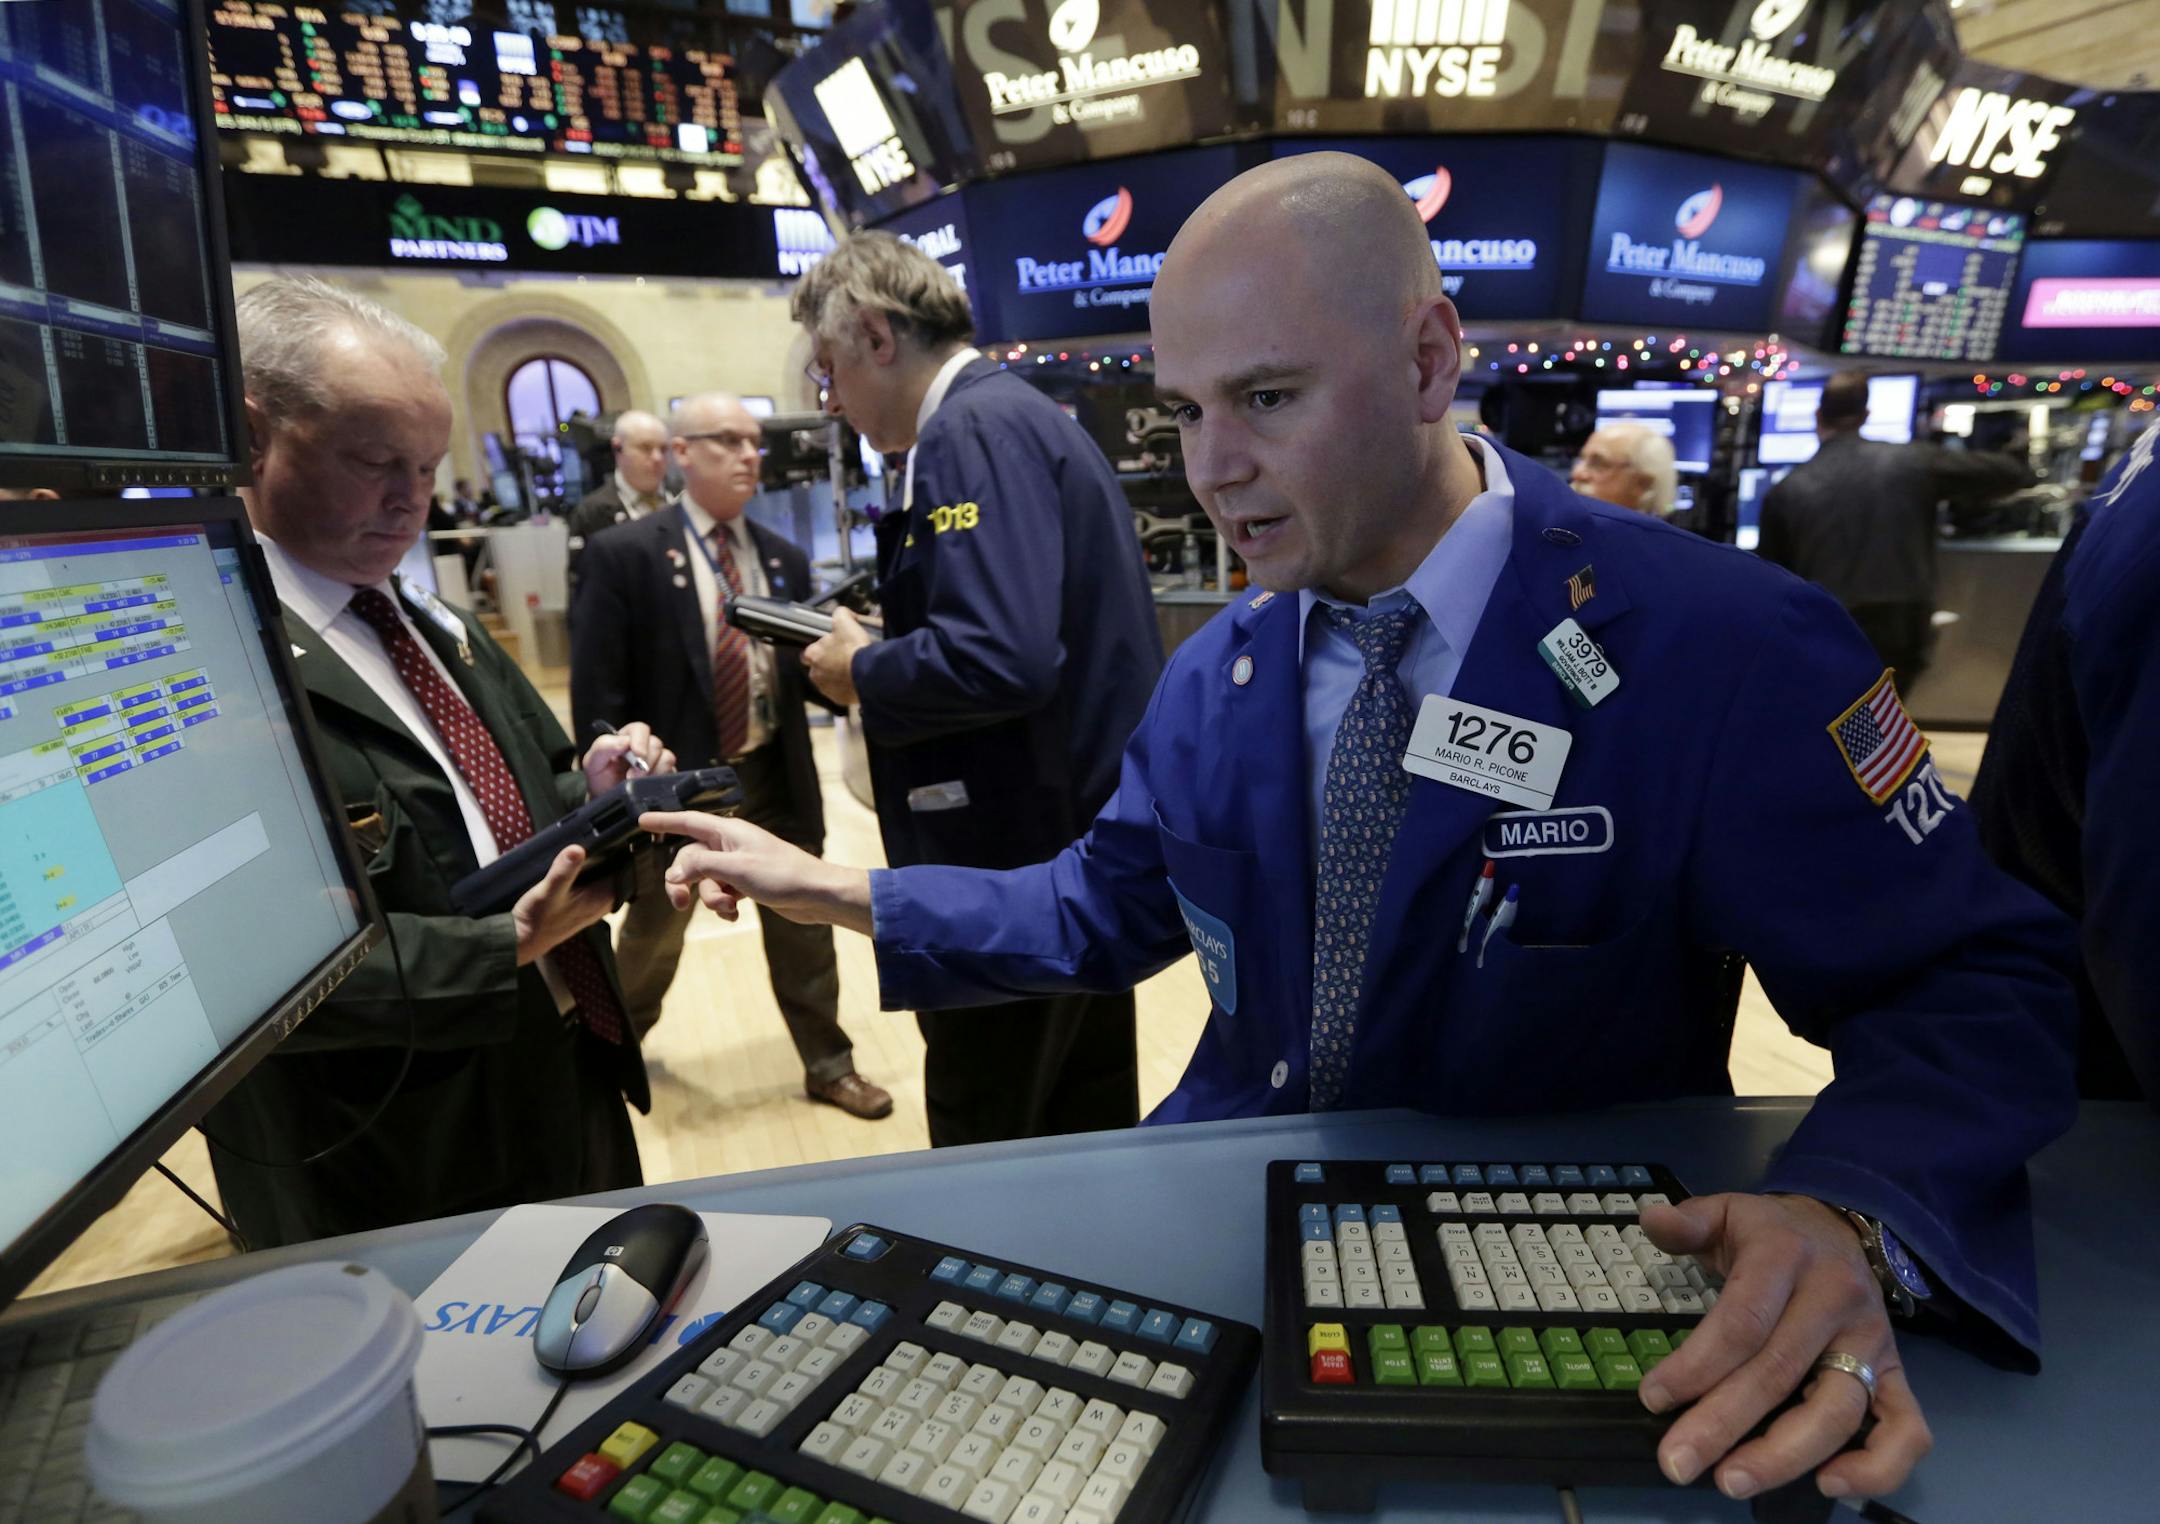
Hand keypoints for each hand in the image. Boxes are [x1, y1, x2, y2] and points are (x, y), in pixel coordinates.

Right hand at [510, 844, 616, 964]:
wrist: (520, 941)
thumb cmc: (536, 919)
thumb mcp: (549, 890)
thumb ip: (563, 870)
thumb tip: (577, 849)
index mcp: (602, 899)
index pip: (624, 872)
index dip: (623, 853)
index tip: (618, 837)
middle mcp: (601, 904)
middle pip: (614, 875)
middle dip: (609, 858)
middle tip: (599, 839)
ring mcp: (590, 907)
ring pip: (601, 880)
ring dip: (595, 866)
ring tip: (586, 849)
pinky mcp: (578, 908)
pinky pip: (589, 886)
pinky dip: (584, 876)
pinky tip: (573, 868)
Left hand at [583, 721, 673, 796]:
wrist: (607, 803)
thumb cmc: (600, 781)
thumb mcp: (592, 763)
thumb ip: (603, 746)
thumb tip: (625, 742)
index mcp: (627, 738)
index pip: (640, 729)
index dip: (640, 740)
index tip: (637, 754)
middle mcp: (644, 747)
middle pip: (656, 743)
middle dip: (645, 761)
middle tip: (632, 777)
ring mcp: (657, 761)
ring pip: (667, 757)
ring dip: (653, 771)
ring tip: (638, 783)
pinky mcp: (666, 775)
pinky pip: (672, 771)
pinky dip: (660, 778)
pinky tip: (648, 786)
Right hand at [639, 809, 873, 934]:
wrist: (816, 895)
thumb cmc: (782, 875)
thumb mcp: (736, 869)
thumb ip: (700, 867)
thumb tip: (673, 874)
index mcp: (728, 831)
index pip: (688, 821)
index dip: (664, 821)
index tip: (642, 820)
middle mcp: (730, 845)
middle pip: (690, 859)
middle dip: (685, 882)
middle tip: (680, 904)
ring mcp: (738, 864)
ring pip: (705, 881)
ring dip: (711, 899)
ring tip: (730, 908)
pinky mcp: (746, 883)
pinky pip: (721, 892)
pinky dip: (723, 905)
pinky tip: (735, 913)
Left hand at [803, 607, 871, 706]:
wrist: (868, 673)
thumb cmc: (853, 648)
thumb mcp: (845, 621)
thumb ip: (840, 613)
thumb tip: (842, 612)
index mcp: (813, 654)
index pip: (808, 652)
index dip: (819, 648)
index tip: (830, 647)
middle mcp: (815, 673)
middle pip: (818, 668)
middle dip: (828, 664)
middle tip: (844, 659)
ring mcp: (826, 689)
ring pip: (828, 682)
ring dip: (837, 677)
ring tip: (852, 670)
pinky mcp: (838, 699)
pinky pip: (840, 693)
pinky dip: (846, 688)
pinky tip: (856, 681)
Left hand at [1636, 1193, 1928, 1502]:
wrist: (1842, 1228)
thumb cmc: (1773, 1234)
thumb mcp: (1728, 1212)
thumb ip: (1688, 1220)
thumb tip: (1653, 1220)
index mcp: (1786, 1257)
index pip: (1743, 1321)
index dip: (1697, 1365)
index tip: (1654, 1399)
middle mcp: (1835, 1300)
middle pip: (1779, 1372)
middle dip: (1724, 1424)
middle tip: (1678, 1463)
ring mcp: (1872, 1341)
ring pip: (1837, 1409)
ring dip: (1784, 1457)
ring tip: (1732, 1481)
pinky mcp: (1897, 1374)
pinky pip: (1906, 1431)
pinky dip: (1876, 1467)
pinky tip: (1828, 1485)